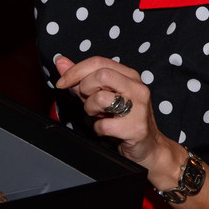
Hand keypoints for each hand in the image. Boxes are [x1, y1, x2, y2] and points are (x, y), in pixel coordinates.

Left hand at [54, 55, 172, 170]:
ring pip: (101, 98)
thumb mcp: (102, 94)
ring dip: (90, 109)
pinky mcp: (136, 128)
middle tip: (87, 101)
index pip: (98, 62)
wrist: (148, 147)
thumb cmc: (123, 119)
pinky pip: (104, 124)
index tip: (61, 82)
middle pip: (100, 75)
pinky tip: (106, 129)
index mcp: (129, 75)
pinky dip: (98, 129)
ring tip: (98, 115)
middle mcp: (137, 87)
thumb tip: (61, 61)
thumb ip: (81, 78)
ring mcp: (139, 107)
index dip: (75, 70)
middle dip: (85, 88)